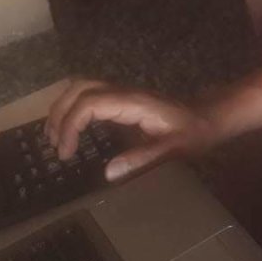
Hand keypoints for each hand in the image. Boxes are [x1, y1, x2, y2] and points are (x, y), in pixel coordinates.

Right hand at [46, 79, 219, 181]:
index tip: (65, 154)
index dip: (70, 126)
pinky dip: (73, 108)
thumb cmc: (194, 133)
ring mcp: (123, 93)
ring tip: (53, 138)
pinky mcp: (124, 100)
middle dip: (59, 113)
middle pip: (79, 88)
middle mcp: (125, 92)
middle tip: (52, 145)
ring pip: (82, 87)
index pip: (89, 103)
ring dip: (63, 108)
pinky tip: (71, 131)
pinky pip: (91, 96)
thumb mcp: (174, 150)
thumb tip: (108, 173)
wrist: (209, 117)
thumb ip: (144, 159)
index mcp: (133, 102)